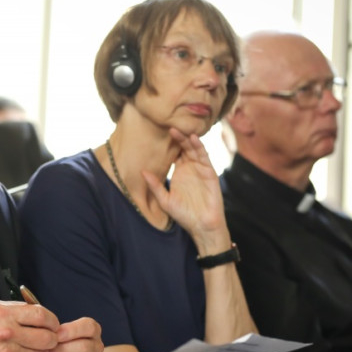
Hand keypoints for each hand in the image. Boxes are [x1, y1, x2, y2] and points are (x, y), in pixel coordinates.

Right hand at [0, 300, 60, 351]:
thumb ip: (16, 308)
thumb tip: (38, 312)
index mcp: (6, 314)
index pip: (42, 315)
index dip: (53, 321)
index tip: (53, 325)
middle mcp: (9, 333)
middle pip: (46, 338)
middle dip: (50, 339)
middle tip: (46, 339)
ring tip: (25, 349)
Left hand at [35, 317, 102, 351]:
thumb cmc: (60, 341)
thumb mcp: (61, 331)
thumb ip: (55, 331)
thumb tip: (44, 336)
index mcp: (93, 330)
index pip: (89, 328)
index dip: (71, 331)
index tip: (54, 335)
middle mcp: (97, 347)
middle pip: (83, 348)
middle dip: (58, 350)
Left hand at [142, 127, 230, 254]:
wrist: (202, 225)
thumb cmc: (184, 214)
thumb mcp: (165, 200)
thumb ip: (155, 186)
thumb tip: (142, 172)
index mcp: (179, 172)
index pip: (172, 153)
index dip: (166, 144)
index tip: (156, 134)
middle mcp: (189, 168)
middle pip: (182, 148)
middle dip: (176, 138)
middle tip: (166, 126)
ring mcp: (200, 168)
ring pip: (193, 149)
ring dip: (186, 139)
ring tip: (177, 130)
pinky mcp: (209, 172)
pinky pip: (204, 157)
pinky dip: (199, 147)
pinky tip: (193, 139)